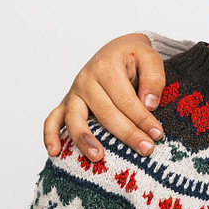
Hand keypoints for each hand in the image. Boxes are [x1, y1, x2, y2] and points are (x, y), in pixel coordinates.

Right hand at [42, 33, 167, 161]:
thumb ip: (153, 79)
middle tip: (146, 149)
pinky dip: (51, 135)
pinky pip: (53, 119)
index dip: (142, 118)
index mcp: (106, 67)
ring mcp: (73, 92)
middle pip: (105, 112)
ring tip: (98, 157)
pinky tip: (55, 152)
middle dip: (127, 133)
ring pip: (75, 119)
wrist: (116, 50)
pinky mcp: (66, 103)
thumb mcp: (150, 58)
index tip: (157, 133)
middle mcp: (85, 80)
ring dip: (85, 140)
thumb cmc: (133, 56)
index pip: (125, 99)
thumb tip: (149, 105)